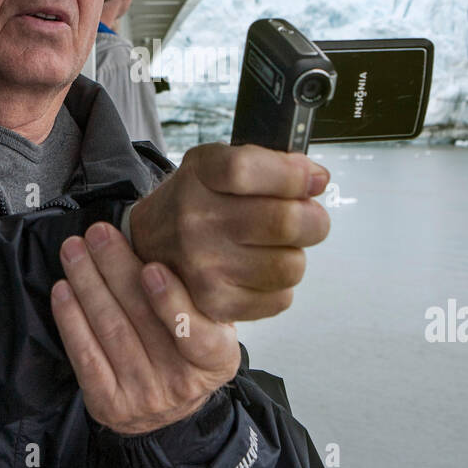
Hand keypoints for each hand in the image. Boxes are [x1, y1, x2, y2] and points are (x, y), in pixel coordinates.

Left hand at [51, 221, 240, 435]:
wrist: (169, 409)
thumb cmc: (187, 349)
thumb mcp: (211, 323)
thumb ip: (192, 292)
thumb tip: (155, 240)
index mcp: (215, 360)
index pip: (196, 335)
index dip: (171, 302)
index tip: (151, 269)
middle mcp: (180, 383)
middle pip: (142, 320)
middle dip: (115, 270)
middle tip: (98, 235)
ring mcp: (142, 396)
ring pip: (110, 330)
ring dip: (87, 284)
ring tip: (74, 251)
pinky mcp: (108, 403)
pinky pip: (85, 356)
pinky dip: (71, 319)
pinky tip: (63, 290)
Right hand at [128, 143, 330, 321]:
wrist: (150, 242)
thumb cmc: (196, 201)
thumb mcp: (217, 163)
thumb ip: (269, 163)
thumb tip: (318, 179)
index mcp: (200, 175)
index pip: (249, 169)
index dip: (294, 175)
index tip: (314, 180)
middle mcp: (195, 221)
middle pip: (285, 222)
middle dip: (313, 220)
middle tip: (308, 218)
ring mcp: (203, 267)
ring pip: (291, 265)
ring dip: (293, 256)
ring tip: (274, 247)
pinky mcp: (214, 303)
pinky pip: (280, 299)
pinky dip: (280, 286)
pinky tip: (259, 271)